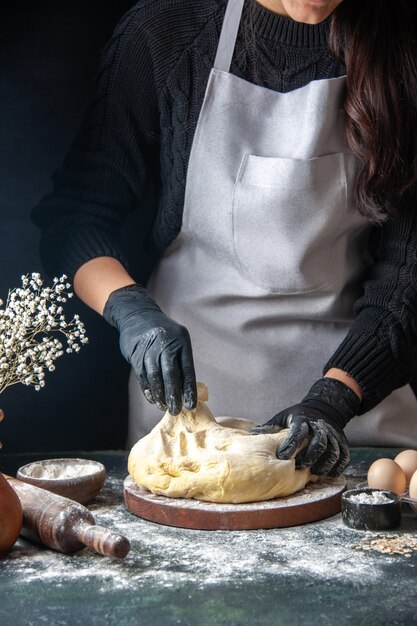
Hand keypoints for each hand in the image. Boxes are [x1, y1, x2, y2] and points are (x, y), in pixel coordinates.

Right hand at [103, 284, 196, 414]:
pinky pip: (143, 376)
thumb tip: (185, 389)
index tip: (190, 405)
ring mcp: (149, 349)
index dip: (189, 389)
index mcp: (180, 340)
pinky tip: (153, 398)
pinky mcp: (136, 355)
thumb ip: (181, 360)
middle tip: (177, 410)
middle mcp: (165, 344)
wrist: (137, 315)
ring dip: (160, 395)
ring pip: (155, 377)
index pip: (187, 369)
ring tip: (164, 406)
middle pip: (170, 374)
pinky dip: (148, 390)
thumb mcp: (177, 339)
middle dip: (174, 395)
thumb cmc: (163, 332)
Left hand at [251, 378, 360, 475]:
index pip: (297, 433)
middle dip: (310, 457)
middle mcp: (320, 427)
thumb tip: (253, 433)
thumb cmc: (298, 416)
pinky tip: (328, 473)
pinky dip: (337, 467)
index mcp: (303, 420)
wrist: (324, 408)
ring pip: (333, 451)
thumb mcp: (283, 416)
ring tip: (315, 473)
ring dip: (324, 464)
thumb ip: (270, 426)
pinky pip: (343, 457)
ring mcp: (333, 435)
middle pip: (319, 443)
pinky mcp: (342, 443)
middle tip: (300, 466)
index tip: (283, 457)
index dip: (290, 446)